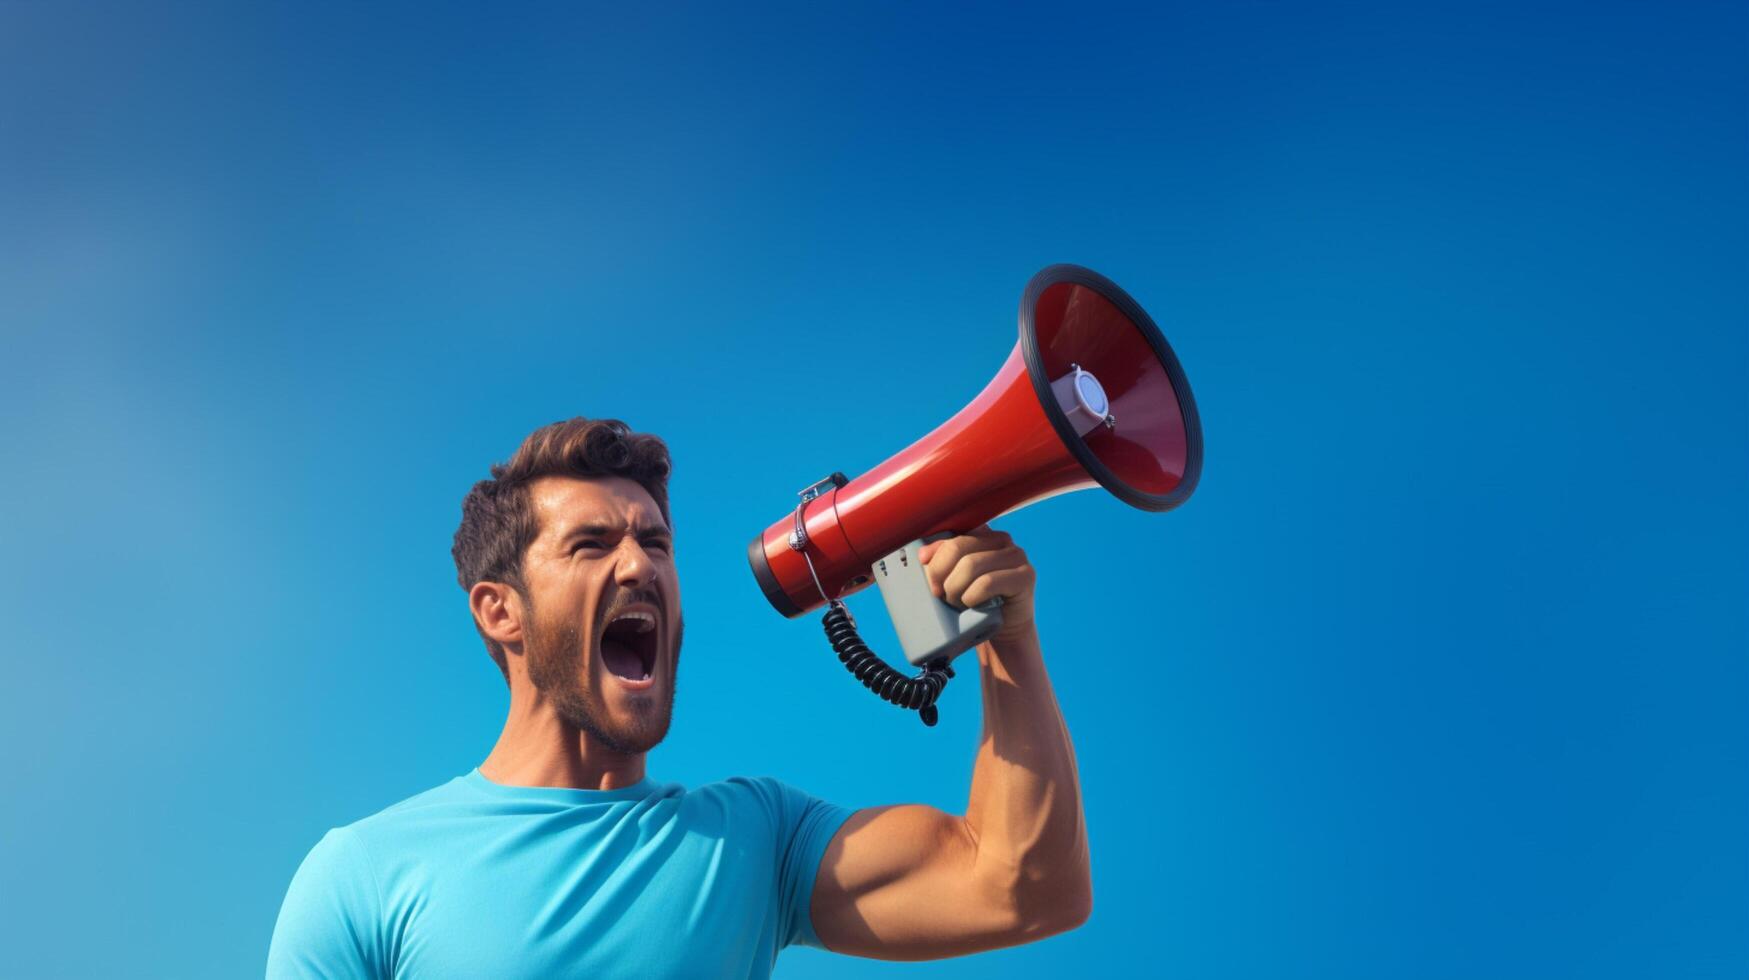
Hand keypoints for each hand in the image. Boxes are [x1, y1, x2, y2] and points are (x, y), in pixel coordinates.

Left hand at [916, 525, 1035, 641]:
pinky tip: (972, 605)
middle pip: (957, 547)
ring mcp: (1016, 555)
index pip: (949, 535)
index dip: (934, 557)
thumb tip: (923, 555)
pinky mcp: (1025, 575)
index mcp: (981, 533)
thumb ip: (939, 561)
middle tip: (940, 595)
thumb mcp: (951, 579)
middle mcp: (1001, 538)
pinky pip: (987, 582)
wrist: (1003, 632)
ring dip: (956, 589)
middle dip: (941, 575)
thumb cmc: (974, 602)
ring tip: (956, 603)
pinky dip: (972, 597)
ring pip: (970, 565)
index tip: (930, 580)